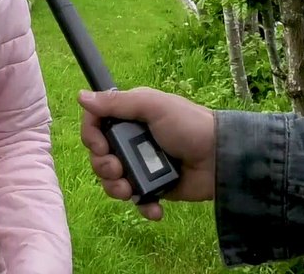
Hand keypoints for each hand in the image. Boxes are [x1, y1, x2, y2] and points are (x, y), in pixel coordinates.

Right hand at [77, 87, 214, 220]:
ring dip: (116, 188)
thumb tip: (81, 96)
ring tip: (130, 191)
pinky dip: (143, 206)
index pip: (96, 125)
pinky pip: (137, 200)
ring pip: (113, 181)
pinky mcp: (155, 187)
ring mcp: (142, 165)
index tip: (101, 146)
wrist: (221, 158)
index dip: (91, 137)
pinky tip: (154, 208)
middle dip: (103, 166)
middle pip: (99, 156)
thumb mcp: (153, 106)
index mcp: (130, 116)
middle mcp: (132, 140)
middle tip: (117, 169)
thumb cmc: (189, 125)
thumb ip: (117, 102)